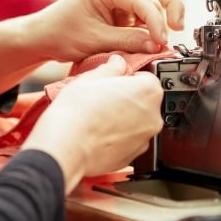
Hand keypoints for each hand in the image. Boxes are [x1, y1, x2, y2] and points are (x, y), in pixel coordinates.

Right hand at [22, 55, 163, 192]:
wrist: (67, 146)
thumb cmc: (78, 112)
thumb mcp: (92, 78)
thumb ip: (111, 68)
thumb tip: (117, 63)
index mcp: (148, 91)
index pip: (147, 77)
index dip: (129, 78)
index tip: (116, 81)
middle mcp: (153, 116)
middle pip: (144, 102)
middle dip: (127, 99)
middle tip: (104, 99)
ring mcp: (144, 139)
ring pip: (137, 123)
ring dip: (123, 119)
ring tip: (99, 117)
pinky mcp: (133, 156)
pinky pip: (129, 141)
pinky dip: (118, 137)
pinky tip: (99, 133)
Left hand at [27, 0, 185, 61]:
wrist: (43, 37)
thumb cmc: (60, 33)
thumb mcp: (96, 40)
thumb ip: (129, 41)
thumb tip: (157, 44)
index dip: (156, 20)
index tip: (161, 40)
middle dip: (172, 4)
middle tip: (177, 28)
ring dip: (162, 17)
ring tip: (160, 40)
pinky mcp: (122, 9)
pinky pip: (145, 13)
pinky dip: (152, 25)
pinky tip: (150, 40)